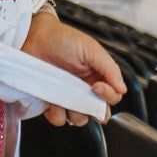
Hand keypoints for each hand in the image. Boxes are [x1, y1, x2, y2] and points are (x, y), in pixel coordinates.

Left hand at [21, 10, 126, 125]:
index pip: (113, 97)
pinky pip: (59, 119)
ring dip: (73, 112)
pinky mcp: (51, 102)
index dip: (108, 96)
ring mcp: (68, 97)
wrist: (34, 37)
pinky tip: (52, 99)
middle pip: (97, 113)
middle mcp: (84, 89)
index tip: (96, 87)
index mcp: (97, 76)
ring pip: (78, 119)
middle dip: (91, 110)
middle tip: (80, 96)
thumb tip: (122, 88)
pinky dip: (56, 113)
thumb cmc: (62, 39)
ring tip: (63, 95)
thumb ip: (109, 68)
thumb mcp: (91, 49)